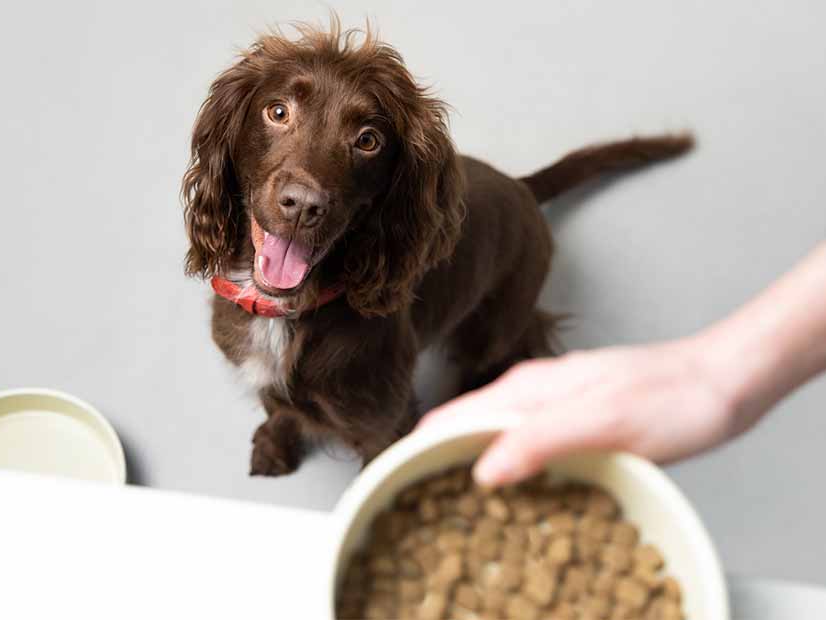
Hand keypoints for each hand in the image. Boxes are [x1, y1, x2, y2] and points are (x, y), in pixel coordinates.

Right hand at [418, 337, 736, 486]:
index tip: (392, 482)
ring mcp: (553, 408)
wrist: (722, 379)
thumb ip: (540, 438)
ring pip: (492, 438)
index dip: (416, 449)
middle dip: (433, 461)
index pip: (449, 418)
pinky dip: (506, 470)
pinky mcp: (575, 424)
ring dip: (469, 467)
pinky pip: (523, 448)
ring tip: (455, 507)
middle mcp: (532, 395)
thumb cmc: (671, 397)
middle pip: (463, 427)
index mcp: (527, 390)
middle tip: (417, 506)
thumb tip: (482, 468)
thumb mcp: (602, 420)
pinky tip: (516, 495)